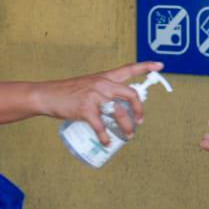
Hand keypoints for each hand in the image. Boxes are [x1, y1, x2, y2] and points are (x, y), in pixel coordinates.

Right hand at [37, 62, 162, 144]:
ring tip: (128, 136)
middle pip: (131, 94)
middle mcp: (102, 83)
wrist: (47, 95)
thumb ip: (104, 92)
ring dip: (127, 127)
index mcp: (105, 76)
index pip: (129, 68)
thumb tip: (119, 107)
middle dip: (139, 110)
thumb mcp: (89, 85)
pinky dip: (105, 137)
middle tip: (140, 121)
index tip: (160, 66)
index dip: (146, 66)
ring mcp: (94, 96)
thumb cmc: (69, 92)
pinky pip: (101, 126)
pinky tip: (107, 143)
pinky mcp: (86, 109)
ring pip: (119, 113)